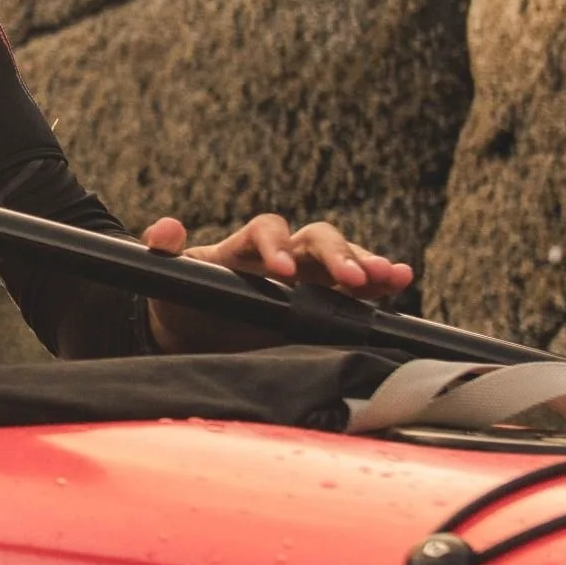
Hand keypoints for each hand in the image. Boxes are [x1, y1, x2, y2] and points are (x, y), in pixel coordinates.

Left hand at [141, 212, 414, 354]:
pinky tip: (400, 281)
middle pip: (317, 237)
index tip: (281, 271)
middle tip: (353, 277)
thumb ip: (165, 254)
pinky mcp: (324, 302)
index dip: (276, 244)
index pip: (266, 229)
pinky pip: (357, 288)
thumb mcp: (168, 281)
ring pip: (343, 257)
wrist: (196, 336)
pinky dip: (380, 282)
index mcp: (244, 246)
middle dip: (336, 255)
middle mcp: (282, 254)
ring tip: (391, 276)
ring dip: (367, 264)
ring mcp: (308, 277)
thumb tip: (165, 228)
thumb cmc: (184, 303)